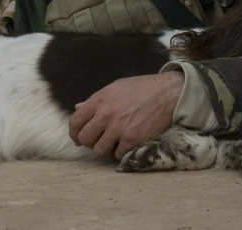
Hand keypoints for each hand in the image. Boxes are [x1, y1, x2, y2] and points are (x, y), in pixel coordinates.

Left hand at [68, 71, 183, 158]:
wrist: (167, 92)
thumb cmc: (141, 88)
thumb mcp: (115, 88)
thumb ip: (95, 101)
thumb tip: (77, 108)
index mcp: (99, 100)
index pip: (75, 122)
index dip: (74, 133)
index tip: (78, 138)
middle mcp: (106, 114)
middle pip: (85, 138)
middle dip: (90, 142)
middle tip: (98, 140)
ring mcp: (119, 128)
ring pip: (99, 150)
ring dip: (106, 149)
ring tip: (114, 143)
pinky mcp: (133, 139)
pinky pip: (118, 154)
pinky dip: (121, 152)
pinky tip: (127, 144)